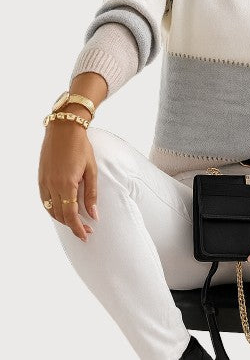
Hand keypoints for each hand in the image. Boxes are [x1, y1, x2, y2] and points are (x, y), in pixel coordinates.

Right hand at [38, 120, 98, 241]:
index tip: (86, 235)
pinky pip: (45, 200)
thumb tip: (93, 214)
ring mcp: (44, 182)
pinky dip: (53, 209)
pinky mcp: (41, 178)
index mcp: (66, 185)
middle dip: (72, 225)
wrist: (64, 130)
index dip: (78, 228)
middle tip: (86, 230)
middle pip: (60, 215)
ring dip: (62, 219)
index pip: (71, 215)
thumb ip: (91, 194)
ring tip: (76, 222)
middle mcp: (52, 186)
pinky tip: (63, 209)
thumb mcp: (91, 170)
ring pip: (50, 210)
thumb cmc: (81, 147)